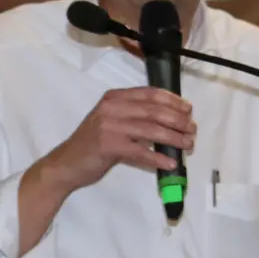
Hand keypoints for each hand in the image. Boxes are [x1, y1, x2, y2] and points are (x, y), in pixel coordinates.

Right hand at [40, 88, 195, 192]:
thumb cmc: (92, 144)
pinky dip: (158, 158)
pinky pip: (141, 152)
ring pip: (151, 129)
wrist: (66, 164)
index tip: (188, 109)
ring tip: (188, 145)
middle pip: (154, 110)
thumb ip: (133, 116)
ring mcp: (110, 126)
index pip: (149, 93)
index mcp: (114, 98)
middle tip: (193, 129)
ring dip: (174, 138)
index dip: (172, 100)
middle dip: (178, 120)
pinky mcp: (109, 146)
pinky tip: (171, 163)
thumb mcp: (111, 120)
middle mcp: (112, 107)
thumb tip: (169, 120)